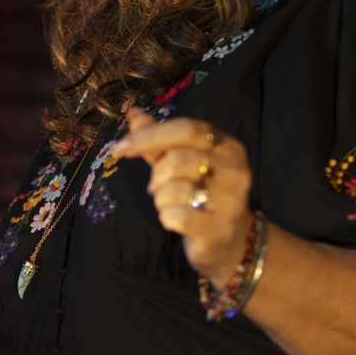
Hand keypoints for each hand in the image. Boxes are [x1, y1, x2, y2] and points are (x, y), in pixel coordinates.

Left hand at [114, 108, 253, 285]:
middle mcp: (235, 169)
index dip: (150, 135)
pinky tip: (176, 220)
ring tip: (171, 203)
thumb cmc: (201, 194)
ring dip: (161, 197)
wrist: (230, 242)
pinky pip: (176, 216)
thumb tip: (132, 112)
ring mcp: (231, 200)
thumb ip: (157, 139)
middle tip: (157, 186)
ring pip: (174, 188)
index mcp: (227, 145)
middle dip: (157, 174)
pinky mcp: (220, 228)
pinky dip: (166, 217)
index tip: (120, 147)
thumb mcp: (181, 162)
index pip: (186, 128)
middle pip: (177, 158)